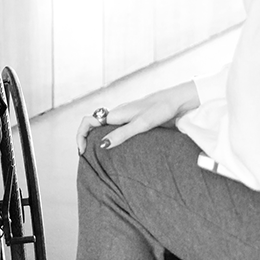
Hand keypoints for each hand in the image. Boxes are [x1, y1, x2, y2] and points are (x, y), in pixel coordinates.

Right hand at [76, 81, 198, 154]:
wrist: (179, 101)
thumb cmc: (161, 109)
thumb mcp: (142, 124)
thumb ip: (122, 134)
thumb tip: (102, 145)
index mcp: (116, 114)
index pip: (88, 121)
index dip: (81, 135)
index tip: (83, 151)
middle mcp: (118, 115)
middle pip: (94, 127)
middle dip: (88, 140)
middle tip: (90, 159)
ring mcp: (127, 118)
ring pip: (106, 129)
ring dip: (100, 141)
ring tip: (102, 159)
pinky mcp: (136, 122)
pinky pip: (119, 132)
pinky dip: (114, 141)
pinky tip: (121, 152)